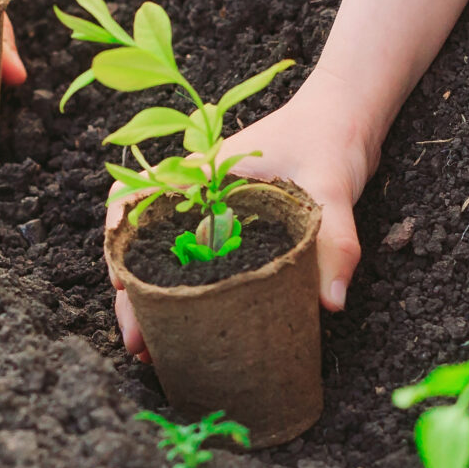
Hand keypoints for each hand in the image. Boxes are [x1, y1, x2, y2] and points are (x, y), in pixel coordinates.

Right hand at [108, 77, 378, 358]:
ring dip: (156, 302)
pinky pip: (200, 266)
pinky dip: (190, 298)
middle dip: (135, 294)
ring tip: (153, 350)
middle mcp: (198, 194)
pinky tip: (193, 332)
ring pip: (167, 260)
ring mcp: (214, 215)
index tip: (123, 281)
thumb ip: (334, 240)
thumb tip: (330, 302)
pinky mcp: (235, 232)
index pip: (137, 197)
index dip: (120, 239)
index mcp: (203, 172)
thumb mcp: (331, 186)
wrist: (348, 117)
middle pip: (146, 243)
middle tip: (139, 343)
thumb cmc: (330, 136)